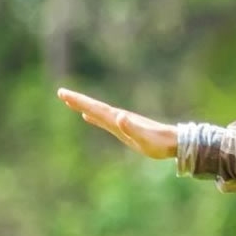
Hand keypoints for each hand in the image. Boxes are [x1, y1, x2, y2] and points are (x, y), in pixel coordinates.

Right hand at [57, 88, 178, 159]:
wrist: (174, 142)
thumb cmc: (159, 143)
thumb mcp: (145, 138)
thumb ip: (132, 128)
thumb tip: (119, 116)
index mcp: (119, 119)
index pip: (96, 108)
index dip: (80, 101)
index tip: (65, 94)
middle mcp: (119, 118)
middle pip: (94, 107)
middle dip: (77, 100)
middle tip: (61, 92)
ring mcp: (121, 122)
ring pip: (97, 112)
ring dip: (83, 106)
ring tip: (70, 101)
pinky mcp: (124, 128)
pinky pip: (104, 120)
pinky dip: (94, 116)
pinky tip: (88, 116)